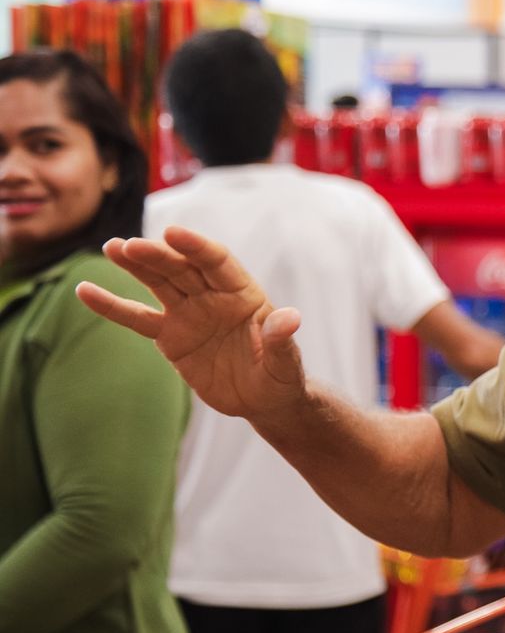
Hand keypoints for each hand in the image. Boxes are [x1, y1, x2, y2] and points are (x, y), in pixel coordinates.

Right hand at [76, 227, 307, 422]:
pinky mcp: (170, 335)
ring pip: (159, 283)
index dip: (197, 247)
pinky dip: (112, 305)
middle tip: (130, 245)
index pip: (218, 262)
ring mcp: (189, 313)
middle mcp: (213, 296)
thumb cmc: (280, 375)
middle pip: (182, 269)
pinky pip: (137, 318)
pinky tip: (85, 290)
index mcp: (243, 293)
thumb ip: (280, 339)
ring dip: (135, 266)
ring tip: (112, 248)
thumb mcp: (284, 361)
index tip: (173, 233)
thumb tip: (290, 318)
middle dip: (158, 256)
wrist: (262, 399)